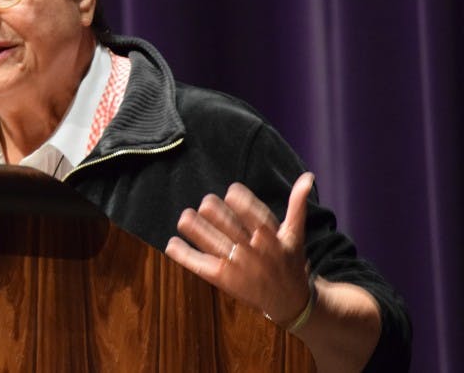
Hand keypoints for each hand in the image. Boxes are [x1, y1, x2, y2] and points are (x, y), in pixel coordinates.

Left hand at [165, 172, 315, 326]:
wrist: (289, 302)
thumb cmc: (289, 262)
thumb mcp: (295, 234)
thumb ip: (297, 205)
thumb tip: (307, 177)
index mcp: (271, 238)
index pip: (252, 213)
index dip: (239, 199)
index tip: (231, 192)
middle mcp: (253, 252)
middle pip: (226, 225)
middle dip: (212, 210)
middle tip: (207, 204)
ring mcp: (237, 267)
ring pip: (210, 242)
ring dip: (194, 227)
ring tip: (185, 218)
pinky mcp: (223, 280)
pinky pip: (199, 265)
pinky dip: (184, 254)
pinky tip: (172, 244)